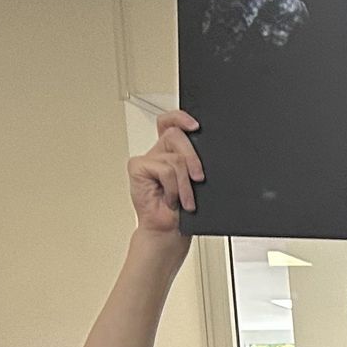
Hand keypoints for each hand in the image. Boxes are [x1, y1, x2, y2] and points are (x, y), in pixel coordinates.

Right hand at [127, 109, 203, 234]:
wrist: (169, 229)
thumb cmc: (183, 209)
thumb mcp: (196, 182)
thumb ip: (196, 163)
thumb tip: (209, 153)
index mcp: (172, 151)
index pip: (171, 123)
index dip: (180, 117)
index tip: (196, 126)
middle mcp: (158, 152)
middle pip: (176, 135)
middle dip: (193, 157)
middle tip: (199, 178)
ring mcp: (147, 160)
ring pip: (175, 158)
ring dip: (185, 184)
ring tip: (184, 200)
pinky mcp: (137, 167)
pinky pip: (165, 170)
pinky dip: (173, 188)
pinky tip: (170, 199)